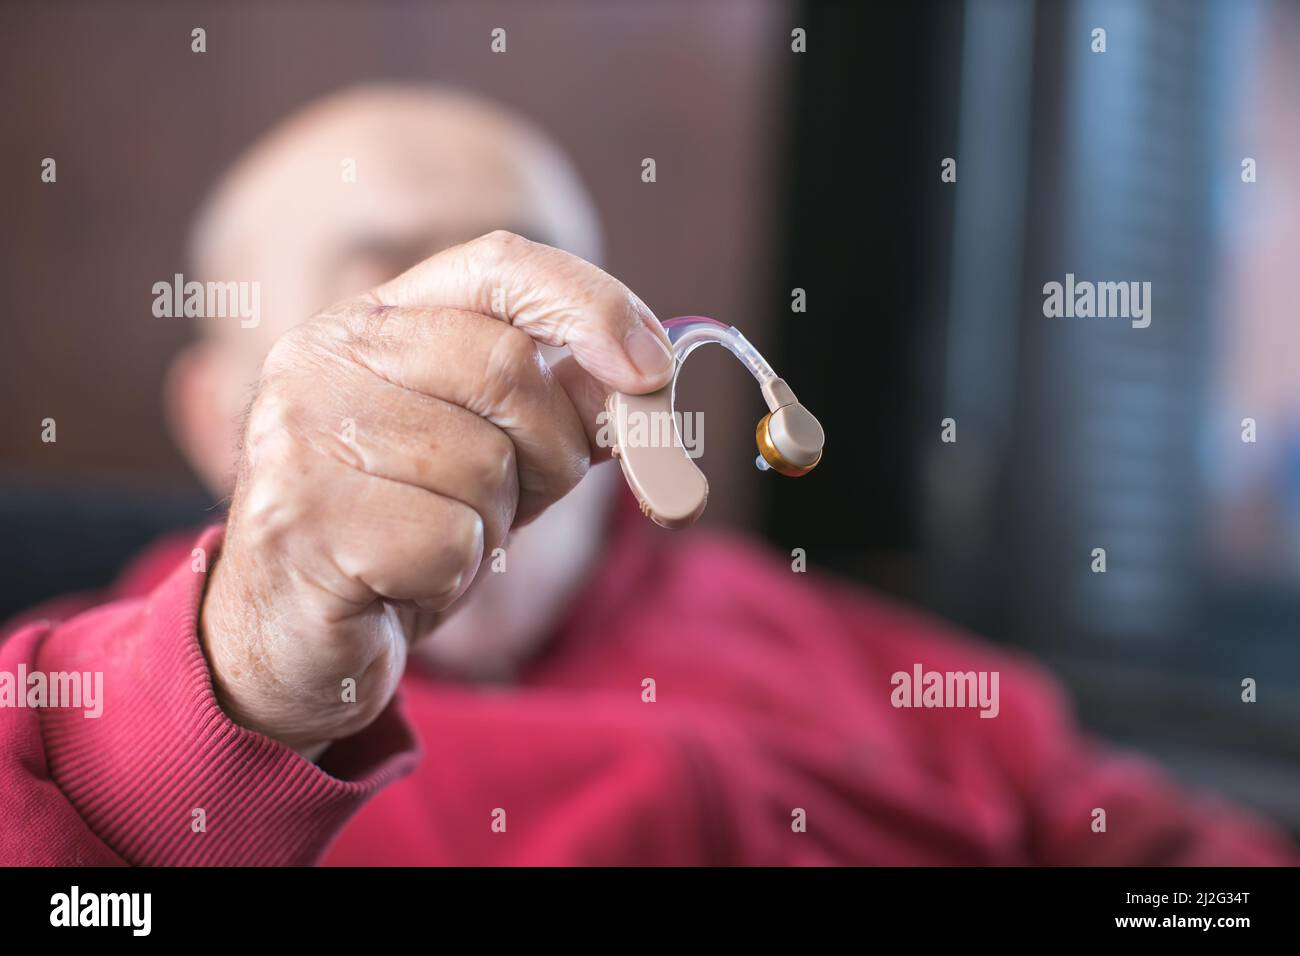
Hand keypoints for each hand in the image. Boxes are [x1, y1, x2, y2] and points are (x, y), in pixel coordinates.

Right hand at [198, 231, 673, 756]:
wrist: (291, 636)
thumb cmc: (401, 532)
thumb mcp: (488, 455)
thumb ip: (556, 408)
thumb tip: (648, 381)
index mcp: (371, 321)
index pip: (499, 266)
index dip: (592, 306)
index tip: (653, 371)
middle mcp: (322, 357)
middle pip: (506, 368)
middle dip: (551, 451)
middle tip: (520, 500)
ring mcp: (299, 435)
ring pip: (483, 465)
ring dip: (491, 525)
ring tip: (434, 541)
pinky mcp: (299, 520)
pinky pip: (450, 543)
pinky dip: (452, 576)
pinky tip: (399, 581)